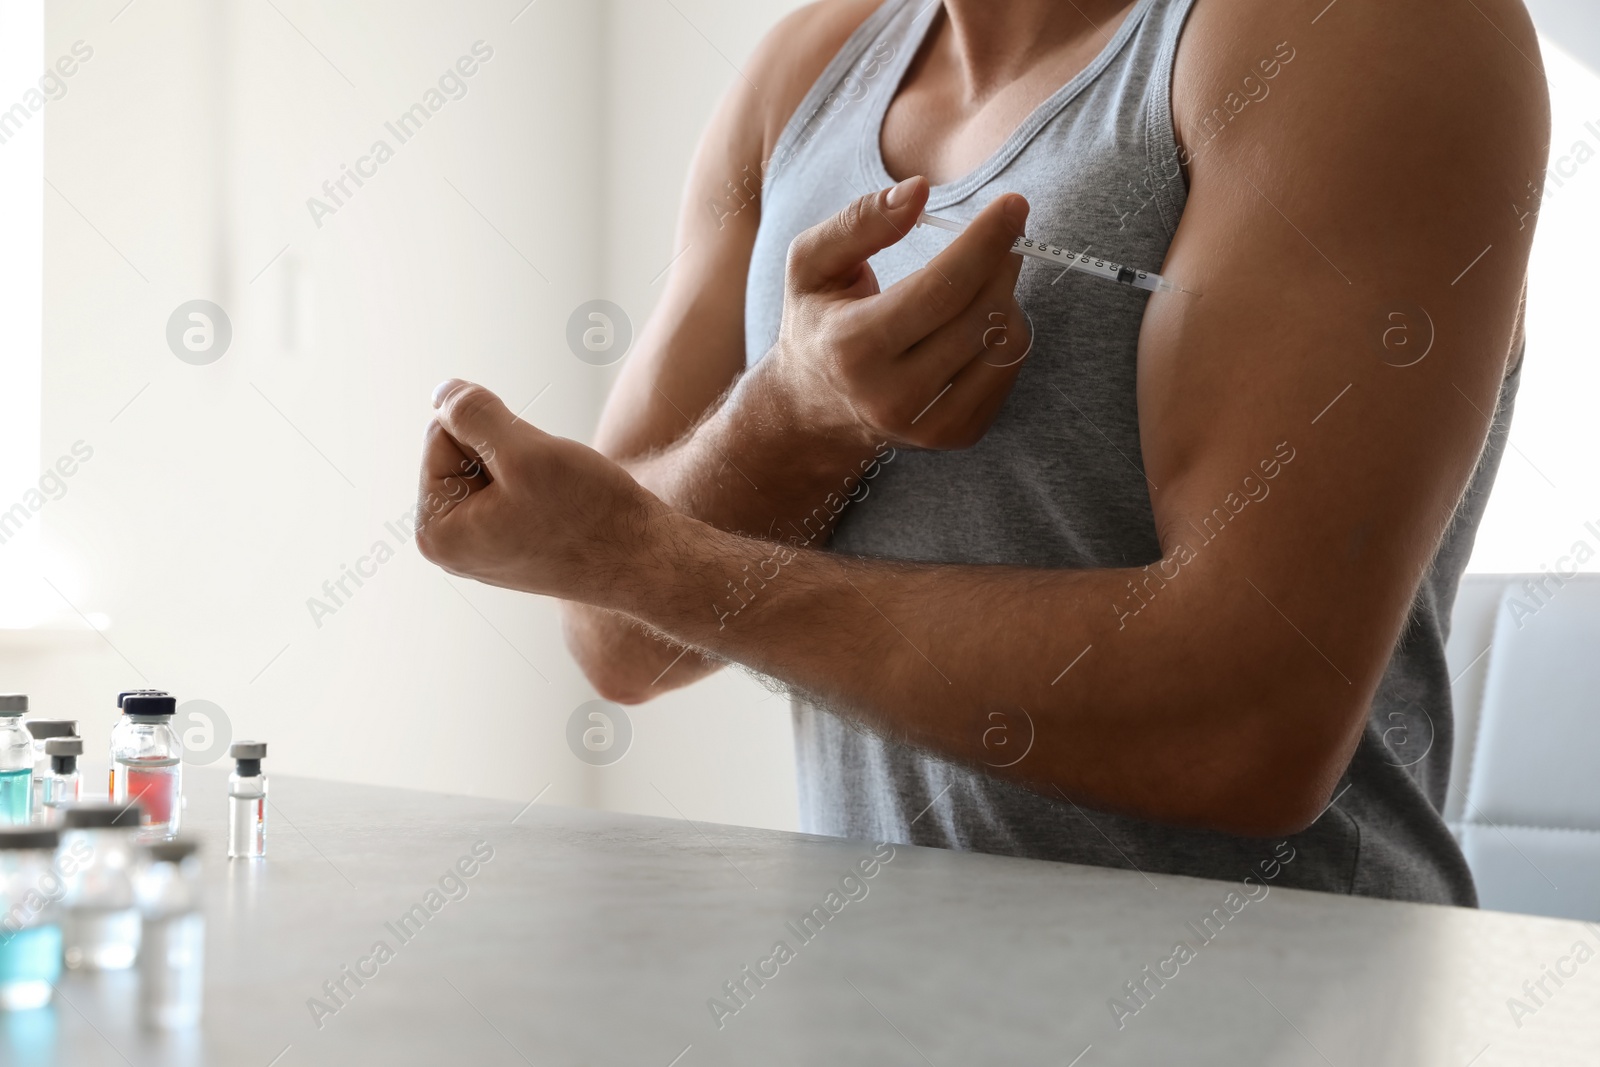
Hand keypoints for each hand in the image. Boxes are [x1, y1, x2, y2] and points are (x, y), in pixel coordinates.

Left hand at [415, 379, 666, 601]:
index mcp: (435, 532)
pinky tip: (566, 510)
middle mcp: (452, 546)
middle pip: (462, 451)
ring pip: (494, 466)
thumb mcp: (524, 452)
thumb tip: (442, 391)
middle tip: (549, 485)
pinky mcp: (514, 542)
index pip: (440, 434)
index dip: (492, 433)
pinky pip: (516, 488)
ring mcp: (483, 546)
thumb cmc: (588, 516)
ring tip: (559, 498)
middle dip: (509, 451)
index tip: (530, 470)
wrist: (644, 561)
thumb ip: (471, 414)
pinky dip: (542, 484)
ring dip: (529, 465)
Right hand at [761, 175, 1032, 451]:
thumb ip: (858, 222)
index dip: (984, 242)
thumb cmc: (818, 323)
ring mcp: (928, 425)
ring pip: (1003, 344)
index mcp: (851, 348)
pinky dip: (1004, 332)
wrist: (814, 410)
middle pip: (979, 315)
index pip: (939, 290)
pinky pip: (1009, 369)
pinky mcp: (956, 436)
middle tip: (1000, 234)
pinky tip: (977, 320)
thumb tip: (919, 189)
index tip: (1014, 205)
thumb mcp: (812, 264)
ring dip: (1005, 297)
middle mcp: (891, 396)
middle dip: (1001, 262)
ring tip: (979, 280)